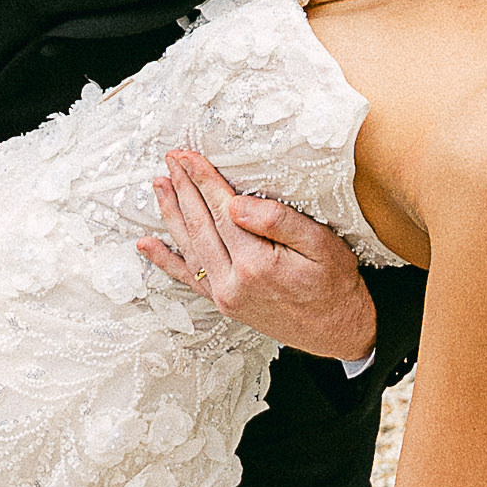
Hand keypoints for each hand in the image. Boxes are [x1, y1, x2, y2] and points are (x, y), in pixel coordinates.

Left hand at [137, 145, 378, 362]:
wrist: (339, 330)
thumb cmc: (334, 284)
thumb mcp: (320, 245)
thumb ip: (277, 221)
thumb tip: (235, 204)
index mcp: (256, 264)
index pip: (221, 210)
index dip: (203, 179)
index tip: (188, 156)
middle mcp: (232, 283)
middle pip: (199, 225)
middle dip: (183, 188)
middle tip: (170, 159)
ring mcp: (225, 296)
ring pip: (189, 247)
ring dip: (171, 213)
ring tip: (159, 185)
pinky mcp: (225, 304)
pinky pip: (188, 278)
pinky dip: (165, 260)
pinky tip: (147, 245)